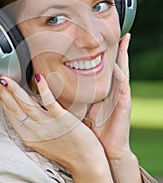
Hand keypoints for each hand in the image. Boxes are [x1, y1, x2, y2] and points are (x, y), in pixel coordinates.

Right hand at [0, 73, 119, 182]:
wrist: (86, 164)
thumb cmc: (67, 151)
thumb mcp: (43, 139)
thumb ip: (34, 122)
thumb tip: (31, 101)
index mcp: (28, 135)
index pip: (11, 114)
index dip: (2, 99)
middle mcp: (34, 130)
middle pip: (14, 108)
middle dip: (2, 92)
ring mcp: (47, 125)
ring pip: (26, 104)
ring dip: (14, 90)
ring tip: (4, 78)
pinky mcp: (62, 119)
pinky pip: (50, 103)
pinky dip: (43, 90)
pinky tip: (38, 78)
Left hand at [86, 33, 146, 182]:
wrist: (105, 149)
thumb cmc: (92, 130)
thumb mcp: (82, 108)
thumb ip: (76, 95)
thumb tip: (58, 85)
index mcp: (104, 91)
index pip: (106, 68)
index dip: (105, 53)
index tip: (103, 39)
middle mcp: (114, 91)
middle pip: (118, 64)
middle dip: (120, 48)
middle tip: (121, 32)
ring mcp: (120, 96)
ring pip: (123, 70)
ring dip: (123, 55)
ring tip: (124, 40)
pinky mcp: (124, 103)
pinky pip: (123, 85)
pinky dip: (121, 74)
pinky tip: (118, 64)